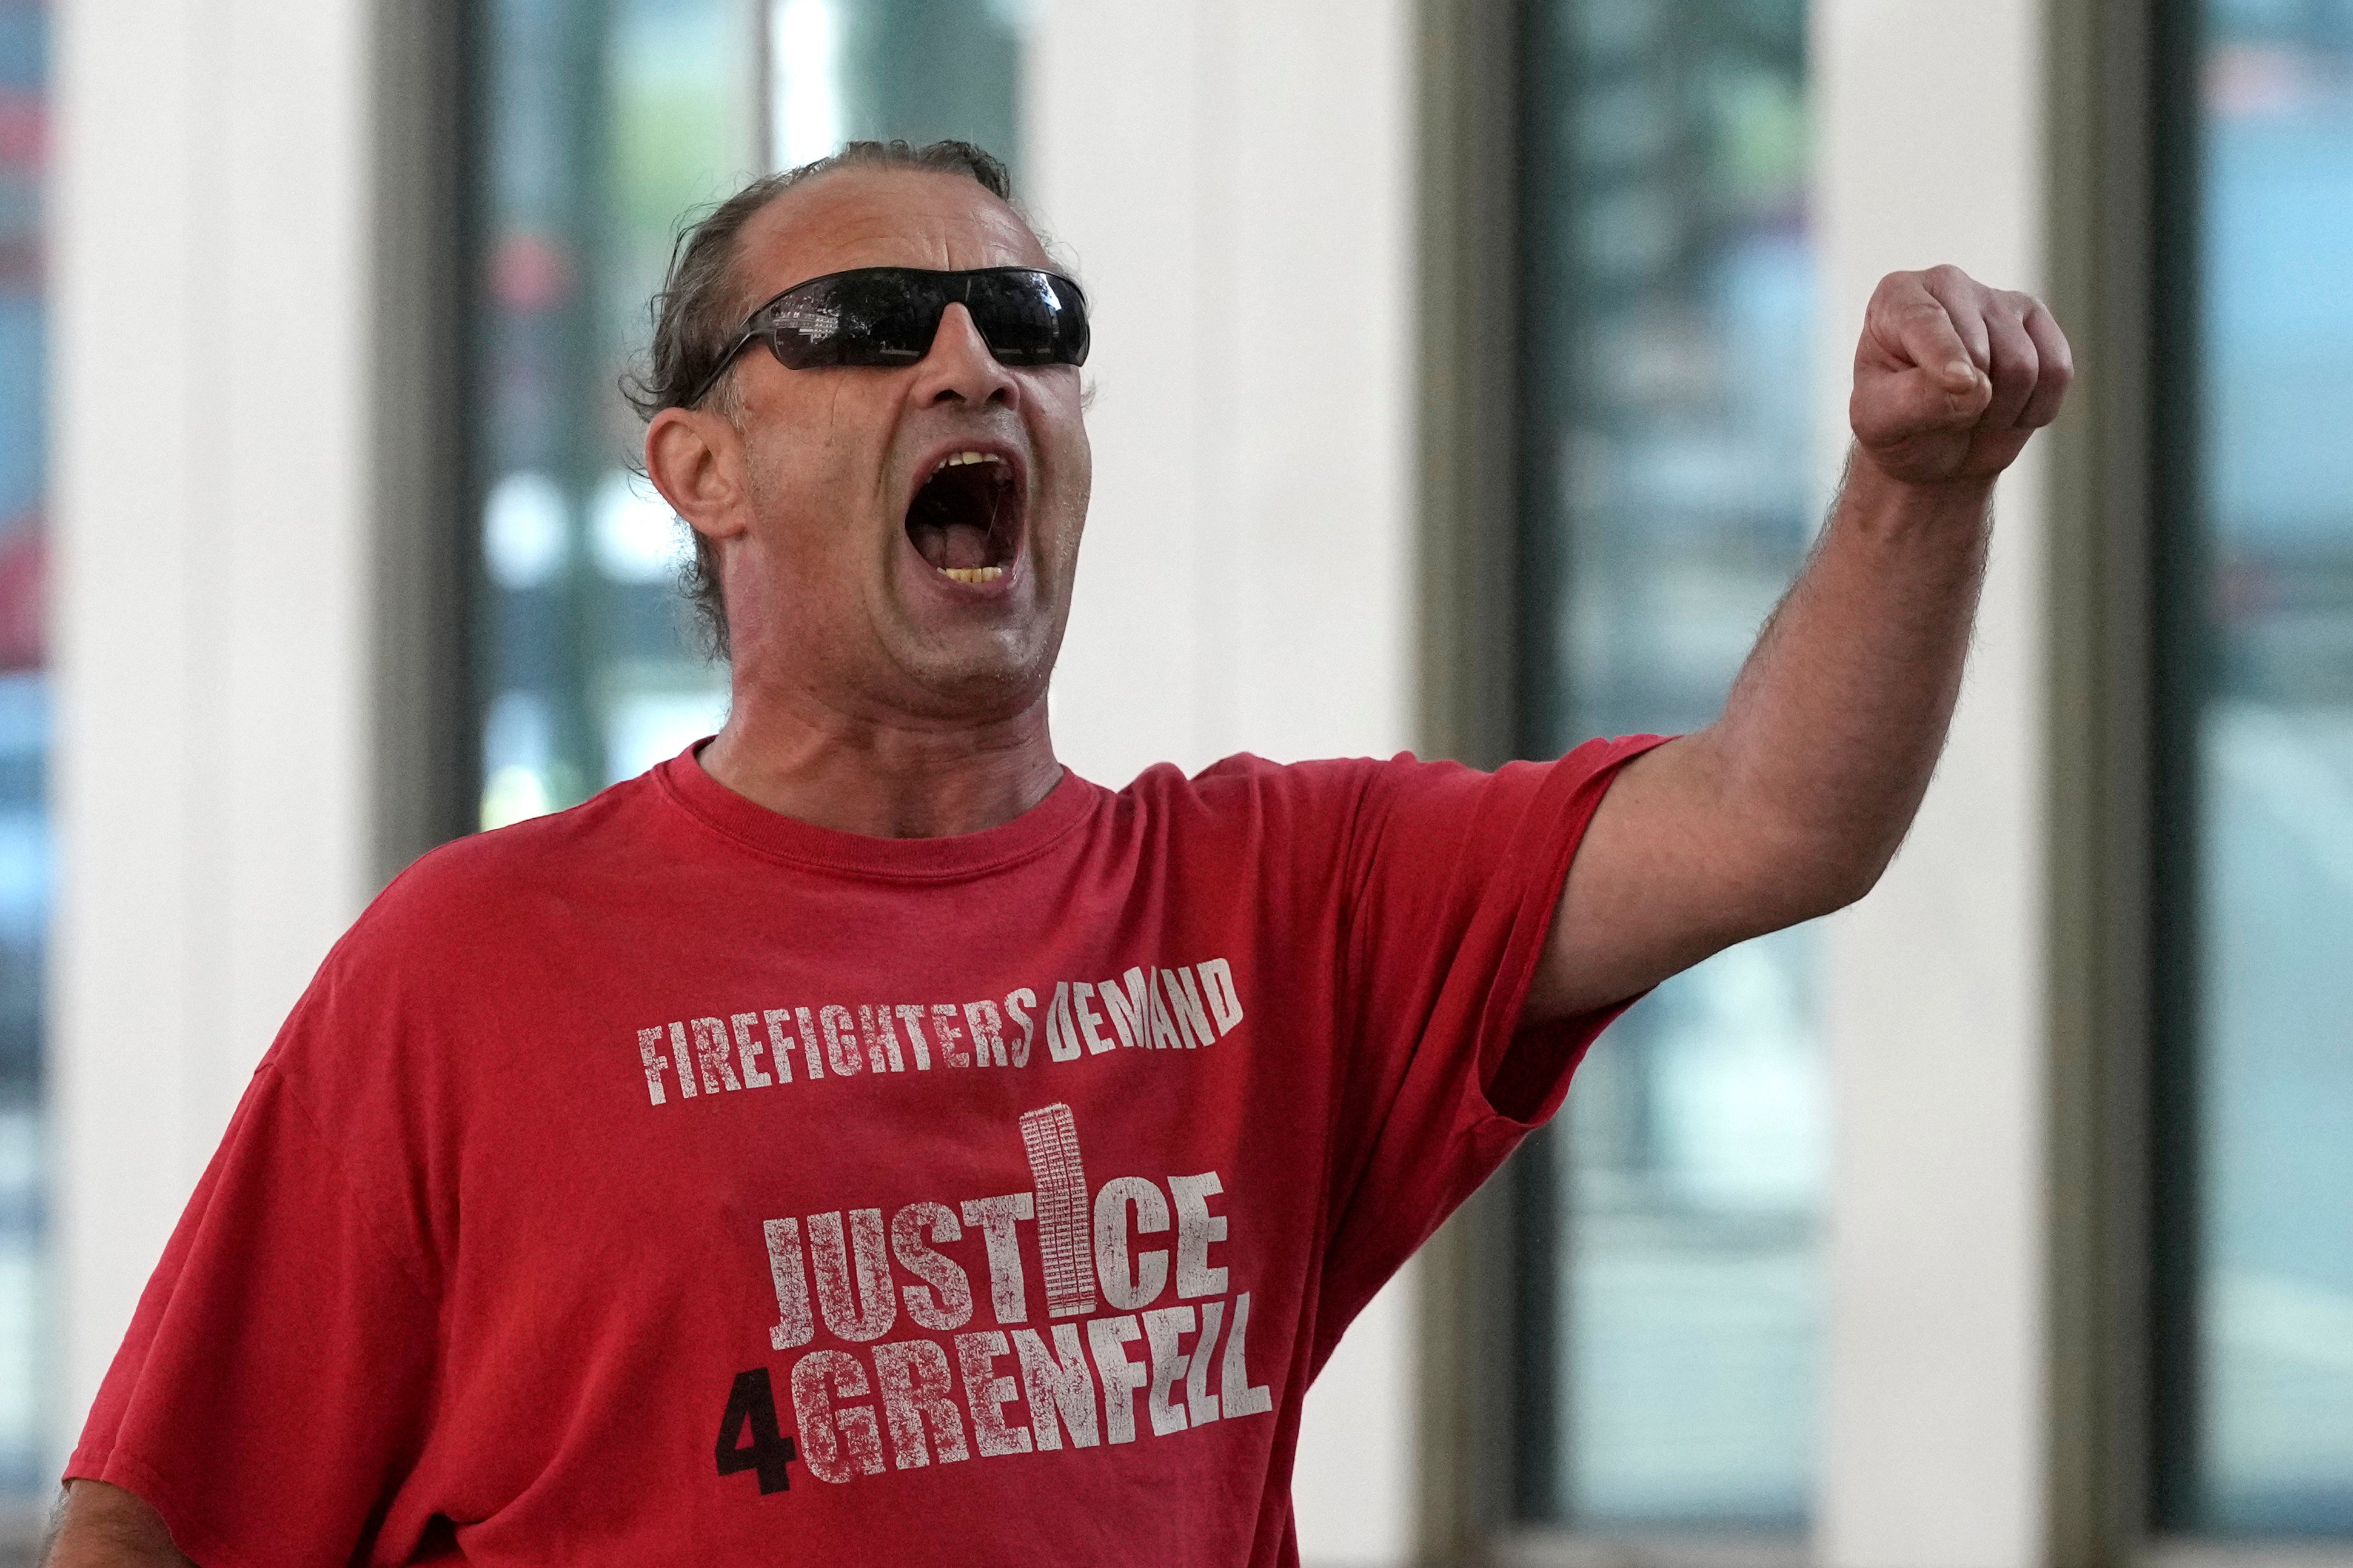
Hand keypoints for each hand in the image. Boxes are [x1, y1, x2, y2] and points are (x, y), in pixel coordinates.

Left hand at [1849, 265, 2072, 485]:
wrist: (1932, 447)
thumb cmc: (1896, 427)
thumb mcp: (1881, 423)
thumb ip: (1915, 400)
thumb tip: (1974, 385)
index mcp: (1897, 299)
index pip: (1926, 320)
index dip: (1946, 357)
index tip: (1958, 385)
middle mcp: (1950, 286)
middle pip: (1982, 351)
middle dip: (1968, 404)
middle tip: (1944, 417)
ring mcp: (1999, 301)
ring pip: (2024, 366)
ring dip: (2000, 411)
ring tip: (1971, 413)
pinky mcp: (2038, 323)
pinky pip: (2057, 372)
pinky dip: (2034, 410)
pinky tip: (2006, 410)